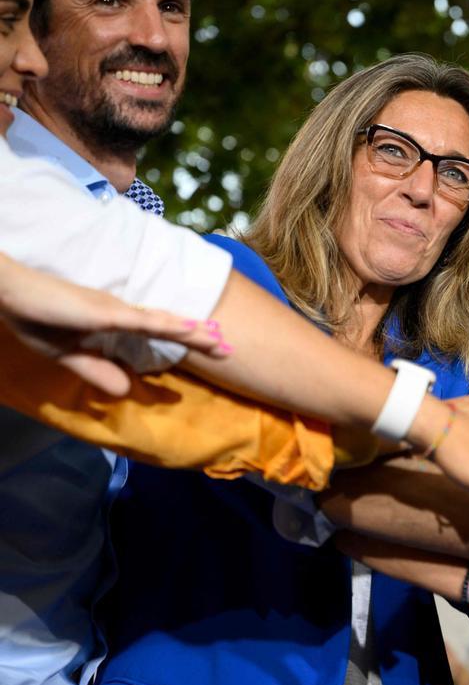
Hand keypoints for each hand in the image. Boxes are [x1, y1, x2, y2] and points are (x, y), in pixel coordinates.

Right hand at [0, 253, 226, 394]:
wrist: (11, 292)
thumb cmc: (37, 316)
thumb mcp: (70, 354)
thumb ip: (97, 371)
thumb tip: (125, 391)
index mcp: (117, 320)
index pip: (159, 333)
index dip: (185, 341)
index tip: (212, 351)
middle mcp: (124, 312)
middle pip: (171, 325)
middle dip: (201, 337)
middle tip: (231, 348)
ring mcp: (116, 310)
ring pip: (164, 321)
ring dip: (193, 331)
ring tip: (220, 340)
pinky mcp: (105, 311)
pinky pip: (142, 319)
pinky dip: (167, 324)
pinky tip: (187, 327)